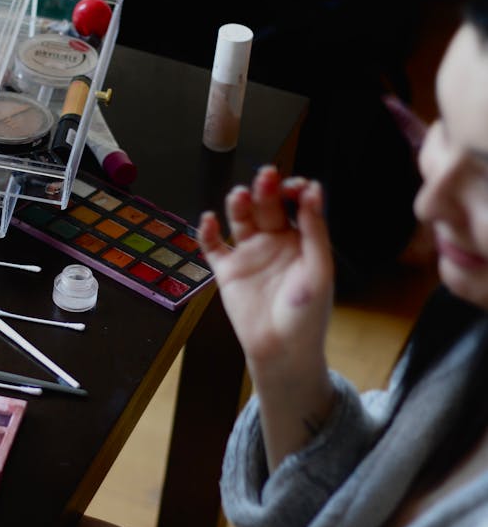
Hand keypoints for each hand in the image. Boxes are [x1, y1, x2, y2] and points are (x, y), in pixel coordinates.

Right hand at [197, 166, 332, 382]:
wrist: (282, 350)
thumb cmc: (308, 313)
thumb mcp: (319, 269)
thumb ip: (314, 230)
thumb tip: (313, 191)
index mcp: (300, 239)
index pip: (294, 204)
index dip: (293, 190)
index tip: (294, 186)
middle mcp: (273, 241)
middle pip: (266, 206)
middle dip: (266, 189)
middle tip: (266, 176)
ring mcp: (249, 254)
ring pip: (240, 219)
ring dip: (239, 204)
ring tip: (239, 196)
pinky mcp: (226, 270)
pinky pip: (213, 246)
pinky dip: (207, 232)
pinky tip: (208, 219)